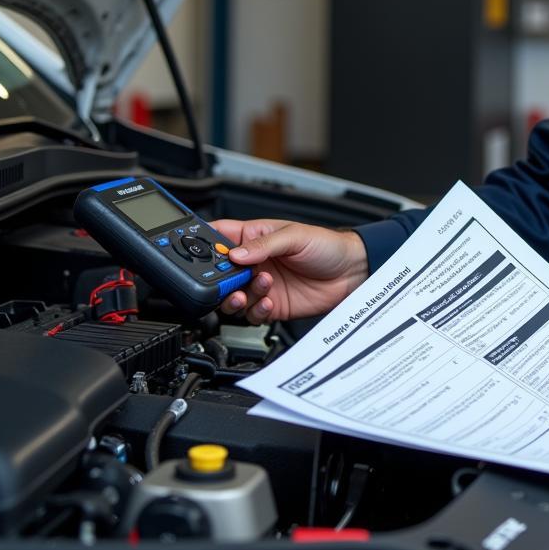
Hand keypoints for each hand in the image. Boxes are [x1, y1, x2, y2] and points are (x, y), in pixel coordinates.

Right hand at [209, 219, 368, 323]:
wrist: (351, 272)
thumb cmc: (327, 245)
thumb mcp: (296, 236)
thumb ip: (265, 244)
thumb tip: (236, 253)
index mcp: (255, 237)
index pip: (220, 237)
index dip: (205, 244)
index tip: (197, 253)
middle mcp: (254, 262)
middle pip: (219, 273)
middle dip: (219, 279)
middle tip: (229, 281)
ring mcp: (261, 285)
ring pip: (232, 297)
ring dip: (238, 296)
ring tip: (259, 287)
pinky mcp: (271, 306)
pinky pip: (252, 313)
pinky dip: (256, 310)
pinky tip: (269, 301)